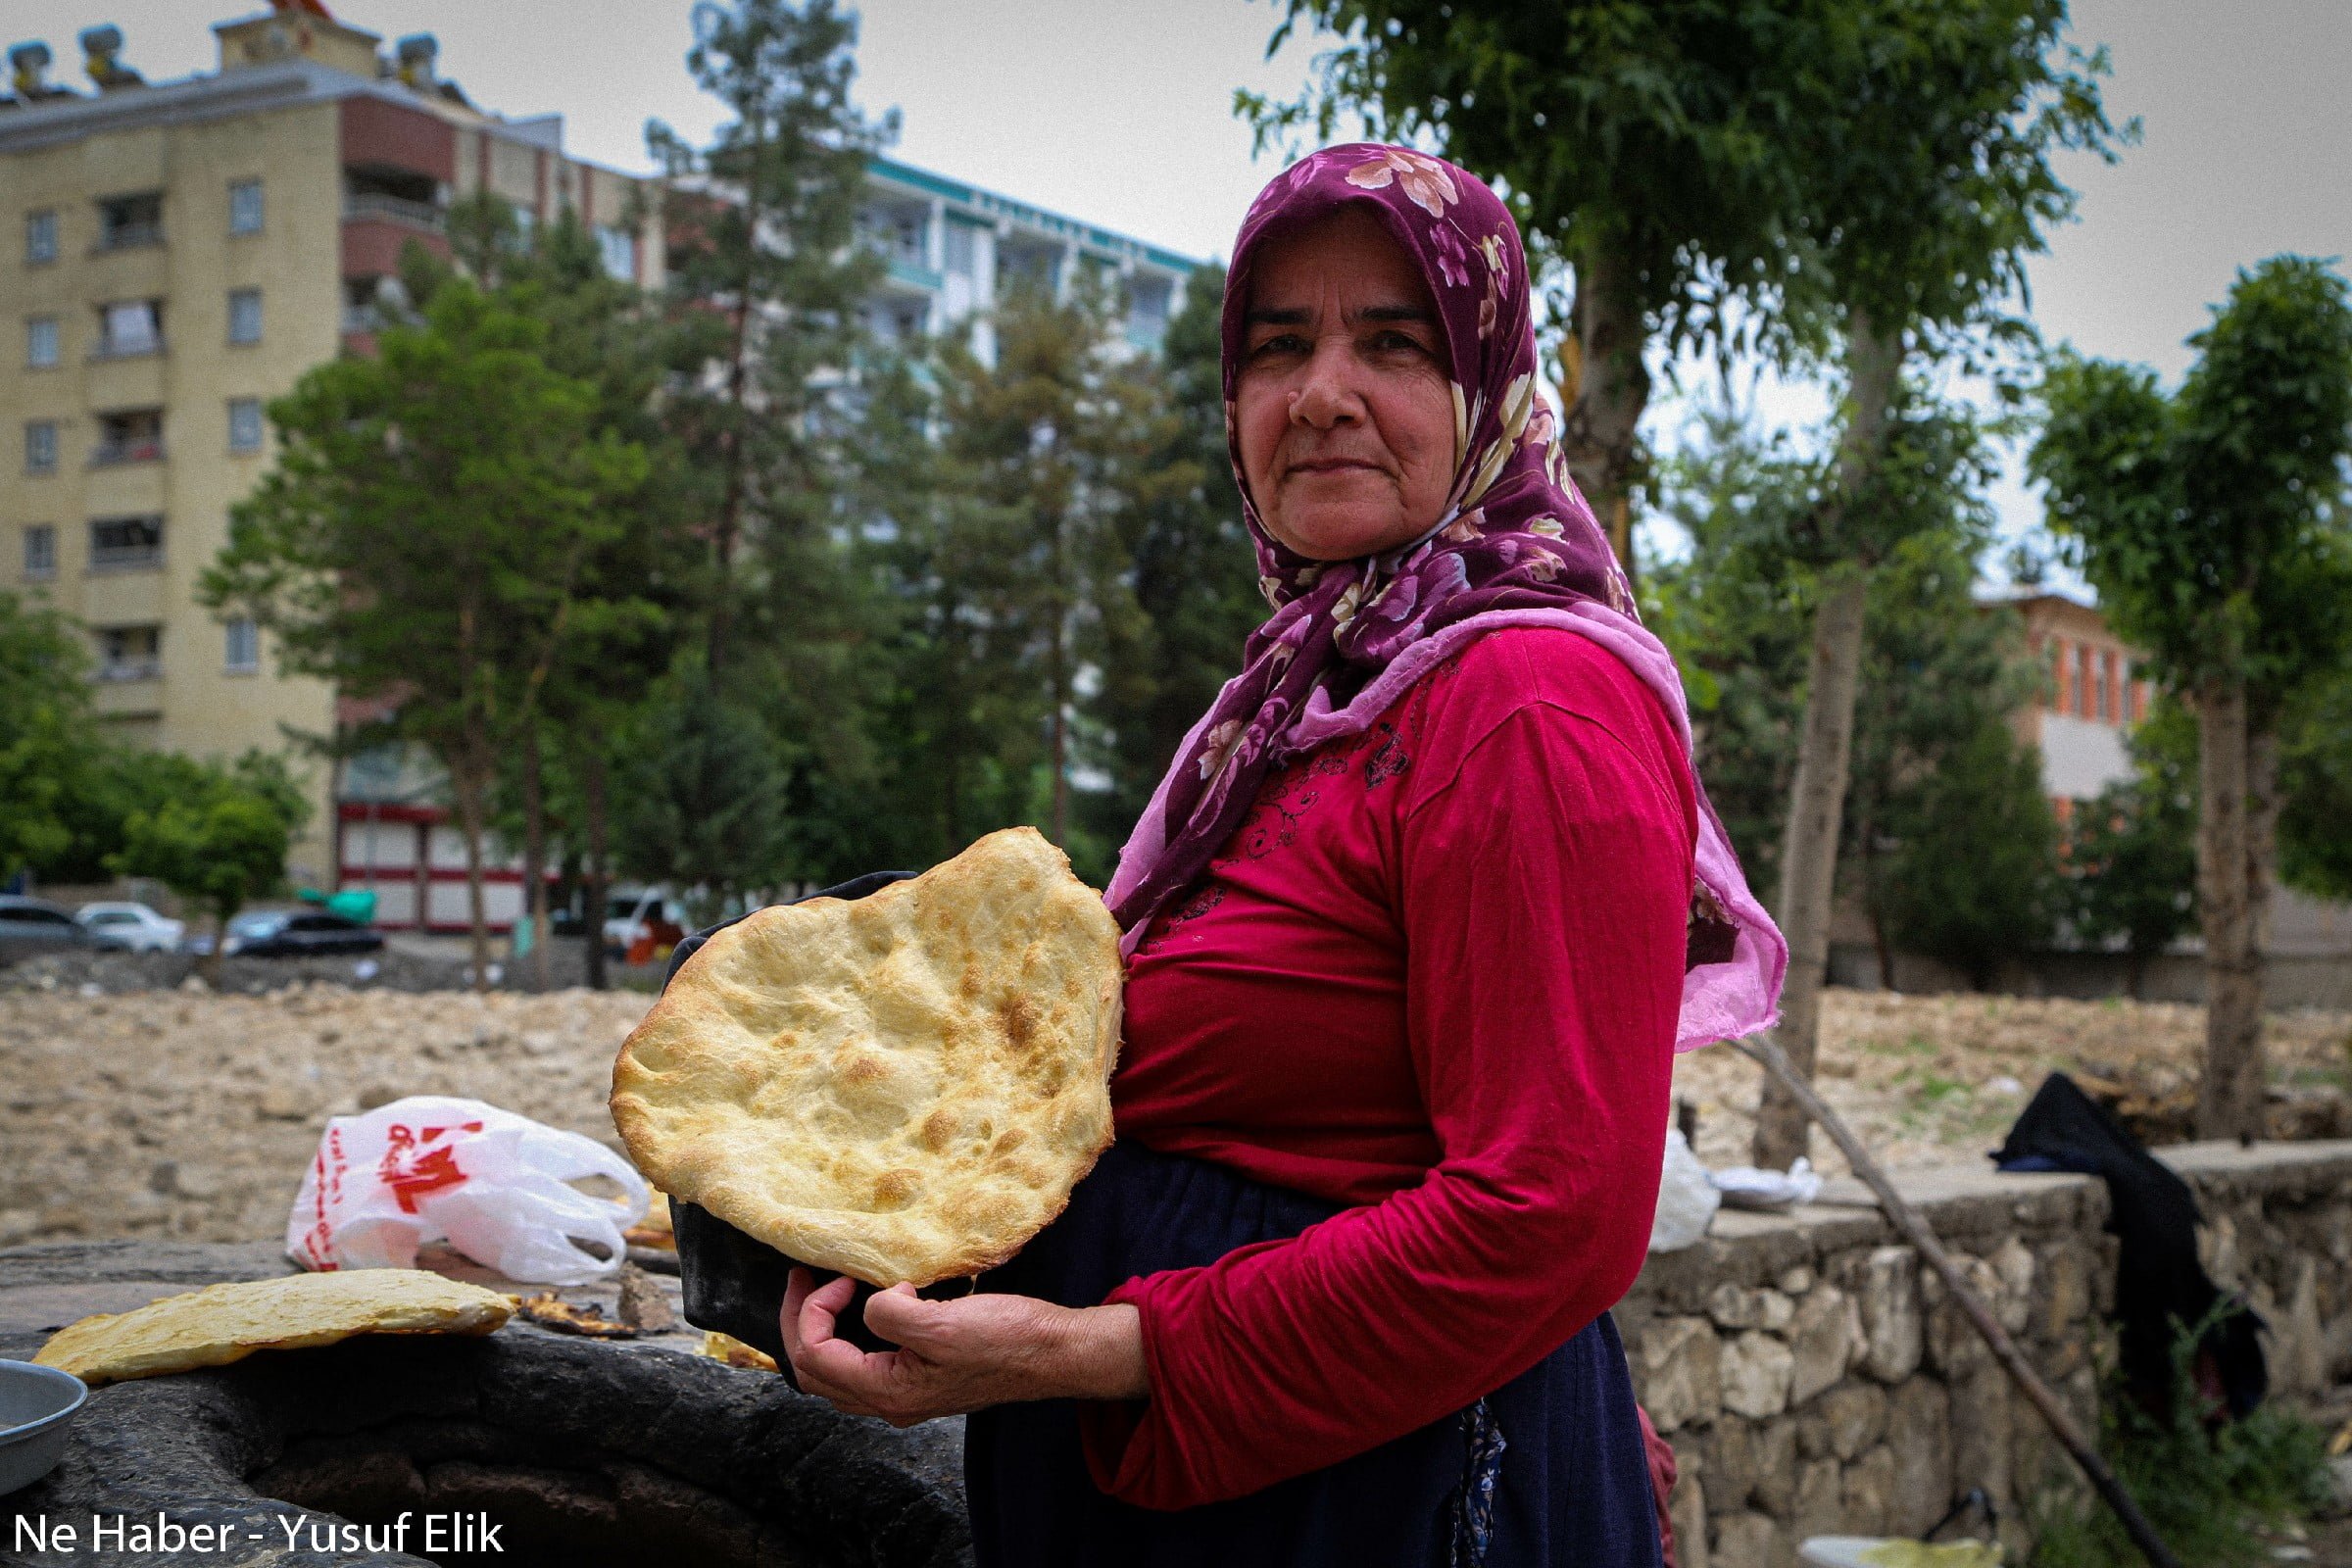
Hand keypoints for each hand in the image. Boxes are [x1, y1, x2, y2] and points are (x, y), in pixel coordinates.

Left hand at [780, 1267, 1147, 1426]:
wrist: (1054, 1353)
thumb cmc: (1006, 1340)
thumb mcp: (943, 1324)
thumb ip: (891, 1316)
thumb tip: (872, 1302)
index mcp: (888, 1391)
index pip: (815, 1355)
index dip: (813, 1311)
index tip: (841, 1277)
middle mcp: (890, 1401)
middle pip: (815, 1371)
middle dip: (801, 1322)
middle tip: (804, 1278)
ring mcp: (906, 1393)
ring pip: (836, 1372)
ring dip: (821, 1330)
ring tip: (826, 1291)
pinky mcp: (923, 1378)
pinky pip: (865, 1364)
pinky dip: (851, 1334)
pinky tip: (871, 1305)